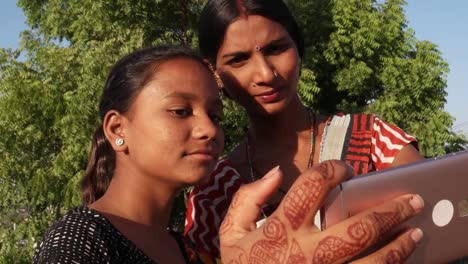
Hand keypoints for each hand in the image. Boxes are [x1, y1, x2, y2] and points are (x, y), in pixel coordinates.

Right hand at [220, 160, 423, 262]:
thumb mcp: (230, 232)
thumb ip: (247, 198)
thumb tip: (277, 173)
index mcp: (281, 228)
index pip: (313, 186)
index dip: (334, 169)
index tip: (346, 169)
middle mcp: (306, 252)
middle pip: (358, 227)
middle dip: (391, 210)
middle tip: (413, 199)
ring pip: (373, 260)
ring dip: (400, 244)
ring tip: (417, 230)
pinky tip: (400, 259)